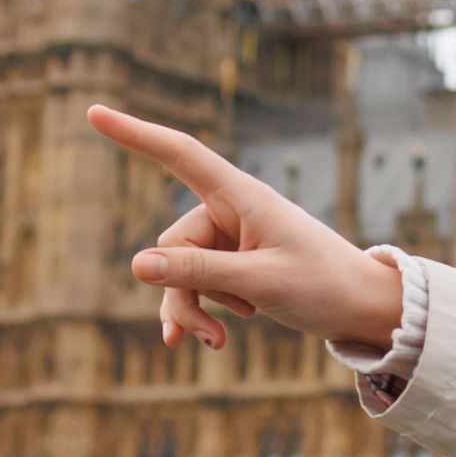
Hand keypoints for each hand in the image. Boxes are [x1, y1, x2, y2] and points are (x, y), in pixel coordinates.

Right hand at [86, 105, 406, 352]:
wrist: (362, 308)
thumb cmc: (324, 285)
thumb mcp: (261, 281)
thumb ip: (200, 272)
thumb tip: (137, 265)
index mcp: (242, 196)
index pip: (180, 154)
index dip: (135, 134)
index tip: (93, 113)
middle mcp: (232, 211)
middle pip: (172, 245)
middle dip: (183, 291)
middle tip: (212, 336)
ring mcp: (232, 238)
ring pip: (180, 272)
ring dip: (194, 308)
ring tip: (217, 343)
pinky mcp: (235, 264)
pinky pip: (196, 285)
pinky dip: (199, 312)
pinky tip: (204, 344)